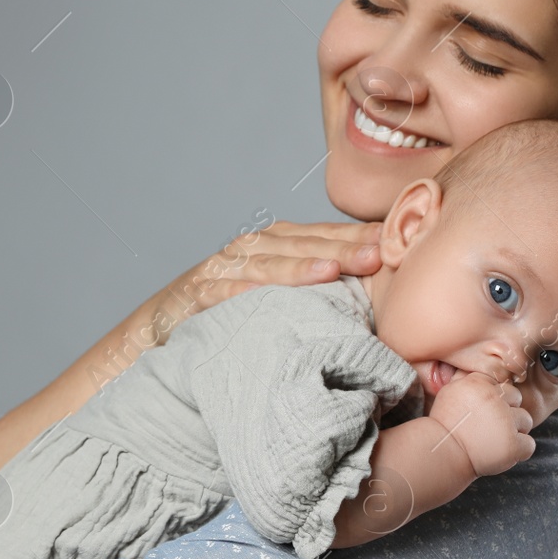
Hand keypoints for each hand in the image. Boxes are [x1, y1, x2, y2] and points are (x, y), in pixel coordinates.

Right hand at [139, 219, 382, 346]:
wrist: (165, 323)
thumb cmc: (235, 309)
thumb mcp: (280, 293)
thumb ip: (320, 284)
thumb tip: (378, 283)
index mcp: (274, 243)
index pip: (321, 235)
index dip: (355, 236)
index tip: (392, 243)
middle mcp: (249, 248)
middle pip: (300, 245)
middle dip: (339, 248)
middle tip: (376, 255)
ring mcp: (221, 269)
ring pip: (264, 264)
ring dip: (297, 268)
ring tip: (331, 272)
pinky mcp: (195, 294)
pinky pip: (219, 292)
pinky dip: (239, 292)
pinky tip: (261, 295)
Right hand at [427, 372, 534, 476]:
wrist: (441, 454)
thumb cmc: (443, 426)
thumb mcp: (450, 392)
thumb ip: (469, 382)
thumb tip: (486, 379)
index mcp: (479, 383)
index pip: (503, 386)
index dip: (496, 399)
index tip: (484, 411)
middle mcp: (495, 398)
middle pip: (517, 398)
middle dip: (508, 411)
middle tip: (492, 426)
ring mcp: (505, 421)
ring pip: (526, 420)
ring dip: (515, 430)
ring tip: (495, 440)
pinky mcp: (512, 443)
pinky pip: (529, 444)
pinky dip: (519, 451)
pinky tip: (502, 453)